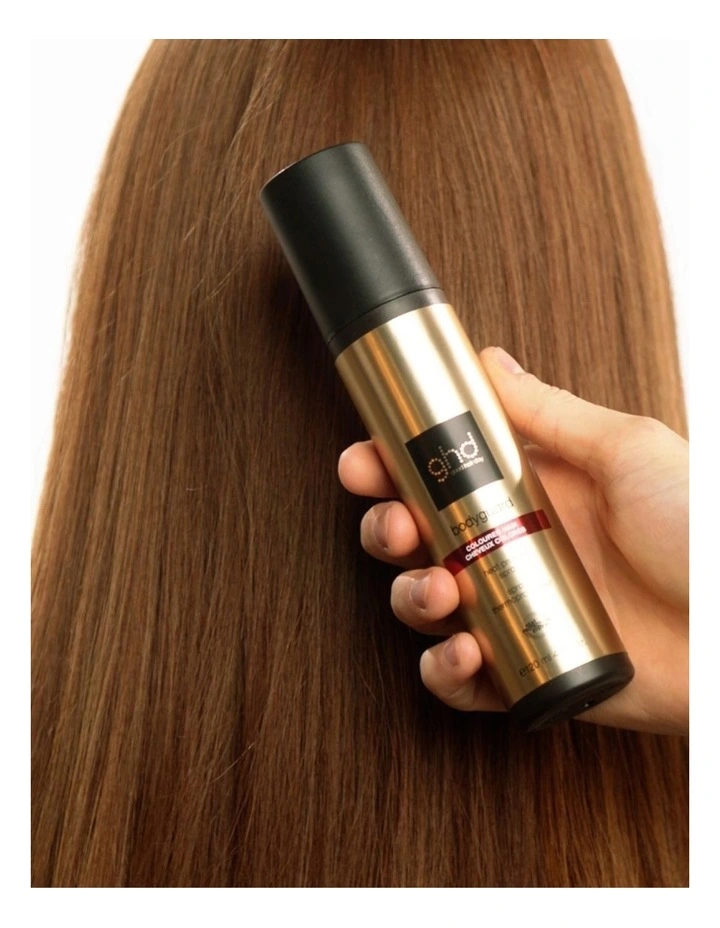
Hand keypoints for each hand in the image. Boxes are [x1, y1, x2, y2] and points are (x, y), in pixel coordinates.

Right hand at [338, 346, 688, 735]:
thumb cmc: (700, 533)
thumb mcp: (626, 452)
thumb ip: (549, 412)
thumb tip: (490, 363)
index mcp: (532, 492)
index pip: (440, 474)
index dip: (390, 468)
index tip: (365, 461)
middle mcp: (514, 548)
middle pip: (417, 538)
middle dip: (386, 530)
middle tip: (397, 527)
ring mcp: (517, 610)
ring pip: (428, 605)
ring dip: (411, 597)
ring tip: (439, 589)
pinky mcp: (529, 674)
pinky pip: (465, 681)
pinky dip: (446, 672)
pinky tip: (465, 653)